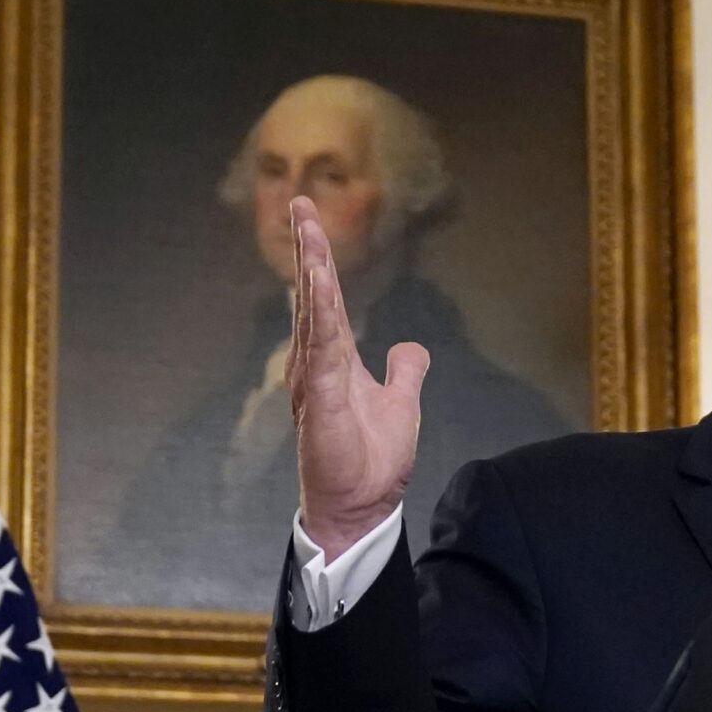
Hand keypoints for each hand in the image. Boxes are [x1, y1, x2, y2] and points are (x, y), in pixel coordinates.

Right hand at [289, 196, 428, 555]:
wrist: (361, 507)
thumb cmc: (371, 462)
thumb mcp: (400, 404)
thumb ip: (404, 372)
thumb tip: (410, 347)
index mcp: (332, 362)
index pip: (328, 302)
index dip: (321, 262)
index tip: (311, 220)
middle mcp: (315, 364)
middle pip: (313, 297)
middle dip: (308, 250)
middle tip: (300, 204)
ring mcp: (315, 380)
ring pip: (314, 314)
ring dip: (312, 270)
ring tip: (308, 228)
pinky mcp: (320, 398)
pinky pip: (320, 346)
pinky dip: (319, 312)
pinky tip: (317, 280)